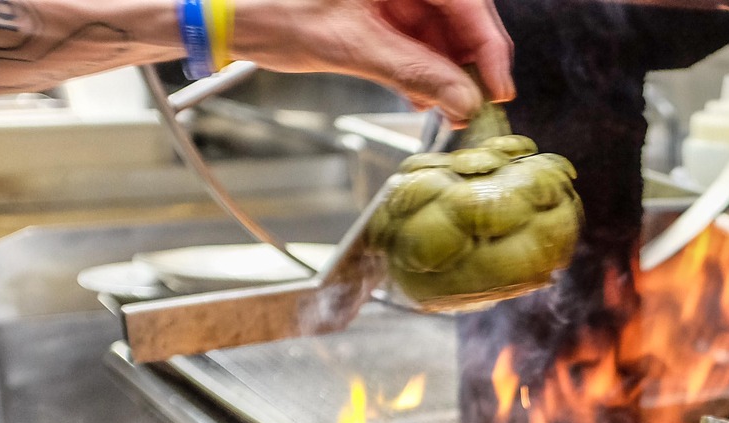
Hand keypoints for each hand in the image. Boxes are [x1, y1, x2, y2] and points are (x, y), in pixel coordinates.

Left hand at [236, 0, 513, 118]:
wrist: (230, 13)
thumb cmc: (274, 9)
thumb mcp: (351, 45)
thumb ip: (413, 72)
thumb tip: (464, 101)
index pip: (467, 2)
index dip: (489, 47)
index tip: (498, 89)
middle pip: (461, 15)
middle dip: (468, 63)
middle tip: (473, 105)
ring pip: (442, 30)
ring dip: (446, 72)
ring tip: (443, 107)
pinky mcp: (383, 6)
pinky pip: (419, 36)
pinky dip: (423, 68)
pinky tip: (420, 96)